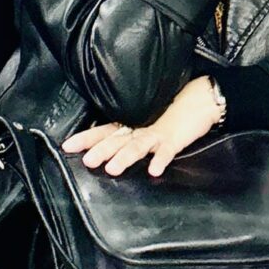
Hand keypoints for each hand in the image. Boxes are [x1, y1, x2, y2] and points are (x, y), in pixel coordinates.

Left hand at [62, 76, 223, 177]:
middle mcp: (139, 127)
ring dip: (125, 158)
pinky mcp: (175, 138)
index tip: (67, 146)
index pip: (103, 131)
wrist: (200, 98)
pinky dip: (160, 160)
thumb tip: (107, 144)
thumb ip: (128, 132)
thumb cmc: (171, 110)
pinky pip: (166, 151)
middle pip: (116, 140)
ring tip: (113, 169)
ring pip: (136, 146)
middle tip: (87, 161)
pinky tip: (154, 170)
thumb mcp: (145, 120)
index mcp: (131, 123)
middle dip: (101, 150)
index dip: (86, 138)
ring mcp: (157, 133)